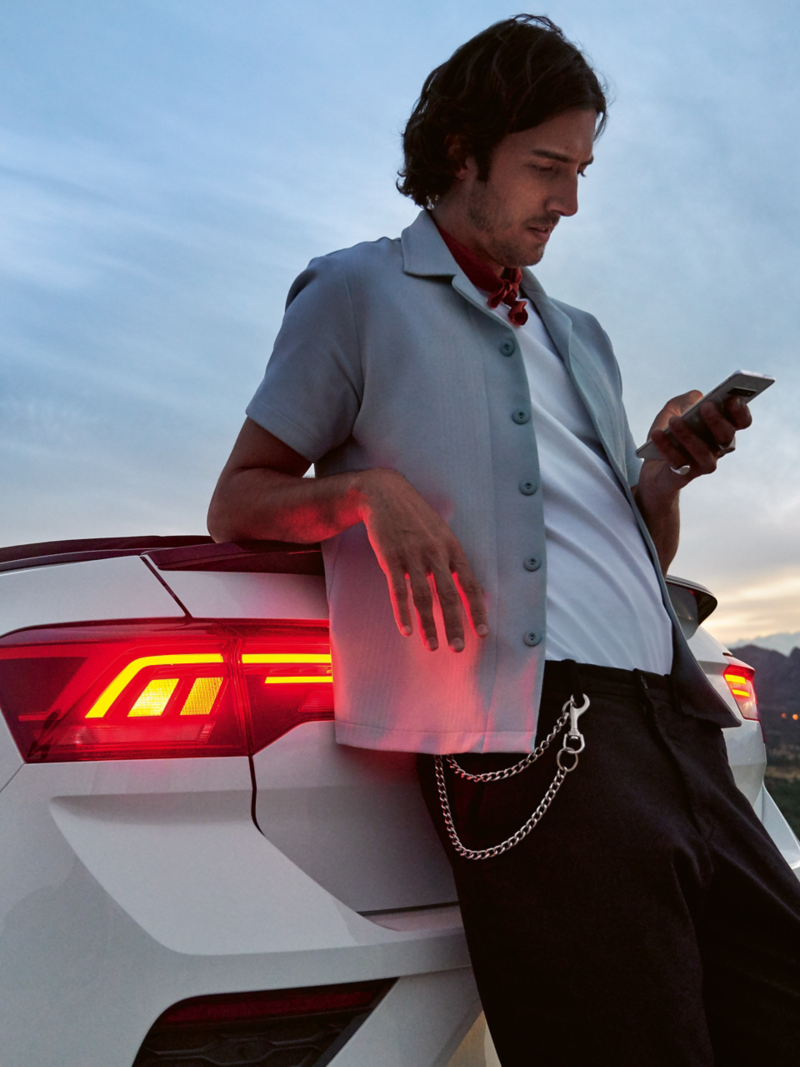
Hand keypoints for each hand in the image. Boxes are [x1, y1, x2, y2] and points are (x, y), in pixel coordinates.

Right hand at [357, 468, 488, 651]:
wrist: (385, 494)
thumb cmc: (416, 517)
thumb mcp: (441, 532)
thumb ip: (451, 558)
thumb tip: (467, 585)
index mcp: (452, 548)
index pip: (469, 585)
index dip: (477, 610)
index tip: (482, 633)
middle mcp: (436, 553)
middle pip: (448, 595)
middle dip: (454, 624)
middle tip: (457, 648)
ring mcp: (413, 556)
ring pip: (424, 597)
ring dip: (429, 625)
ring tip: (433, 646)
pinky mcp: (391, 558)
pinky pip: (398, 591)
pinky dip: (403, 613)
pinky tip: (407, 630)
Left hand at [645, 389, 752, 489]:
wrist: (652, 465)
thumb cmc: (669, 432)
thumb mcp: (675, 408)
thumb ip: (687, 400)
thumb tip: (695, 401)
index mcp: (722, 428)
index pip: (741, 421)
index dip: (740, 411)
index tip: (732, 398)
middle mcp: (719, 447)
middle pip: (727, 435)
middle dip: (717, 420)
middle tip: (706, 406)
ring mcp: (704, 463)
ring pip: (702, 450)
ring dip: (687, 434)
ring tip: (674, 420)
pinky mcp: (686, 475)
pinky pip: (677, 461)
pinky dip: (666, 447)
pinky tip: (657, 433)